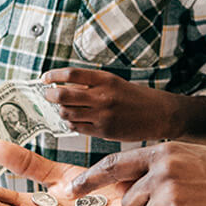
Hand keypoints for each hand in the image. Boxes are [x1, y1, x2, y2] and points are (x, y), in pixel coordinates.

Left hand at [40, 68, 202, 141]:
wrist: (161, 114)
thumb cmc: (137, 97)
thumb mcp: (115, 83)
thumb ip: (92, 84)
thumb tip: (65, 86)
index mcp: (106, 79)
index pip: (71, 74)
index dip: (54, 75)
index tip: (45, 77)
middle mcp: (103, 96)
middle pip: (64, 95)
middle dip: (50, 95)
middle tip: (47, 94)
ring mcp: (102, 116)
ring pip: (68, 113)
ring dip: (61, 110)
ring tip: (62, 108)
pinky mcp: (104, 132)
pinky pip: (77, 128)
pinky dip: (71, 123)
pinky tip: (74, 120)